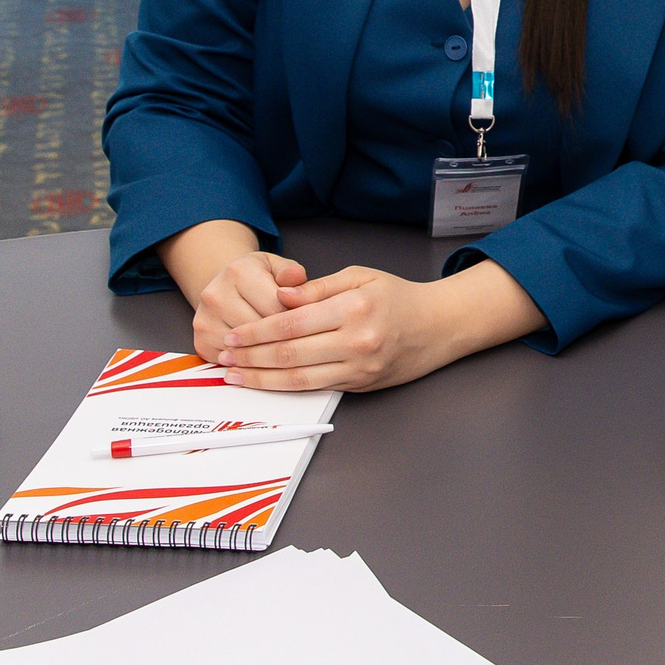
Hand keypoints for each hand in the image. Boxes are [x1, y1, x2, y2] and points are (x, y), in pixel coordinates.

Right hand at [189, 249, 308, 363]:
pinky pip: (233, 362)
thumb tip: (297, 277)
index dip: (296, 318)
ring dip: (266, 352)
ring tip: (279, 346)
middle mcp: (215, 295)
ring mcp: (205, 321)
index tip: (306, 322)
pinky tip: (260, 354)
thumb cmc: (257, 278)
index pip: (276, 306)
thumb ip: (291, 272)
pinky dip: (249, 363)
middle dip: (282, 337)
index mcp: (238, 272)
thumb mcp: (276, 267)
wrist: (224, 288)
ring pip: (246, 349)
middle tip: (297, 338)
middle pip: (260, 330)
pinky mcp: (201, 343)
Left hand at [216, 266, 458, 391]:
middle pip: (290, 354)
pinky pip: (316, 388)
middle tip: (225, 356)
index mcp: (354, 308)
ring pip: (299, 379)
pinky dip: (285, 387)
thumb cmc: (398, 298)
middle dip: (251, 356)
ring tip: (235, 375)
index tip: (235, 334)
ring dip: (261, 379)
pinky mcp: (360, 384)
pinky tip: (266, 382)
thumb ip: (317, 287)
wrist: (438, 326)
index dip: (257, 331)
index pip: (292, 323)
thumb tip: (280, 297)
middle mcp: (357, 341)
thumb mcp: (360, 276)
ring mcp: (359, 367)